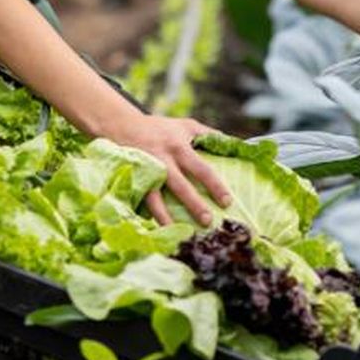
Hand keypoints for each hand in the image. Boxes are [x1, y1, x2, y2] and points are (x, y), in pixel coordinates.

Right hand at [105, 112, 232, 226]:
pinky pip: (141, 202)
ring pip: (156, 199)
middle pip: (180, 186)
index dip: (215, 186)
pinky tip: (157, 230)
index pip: (201, 169)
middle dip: (194, 205)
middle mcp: (163, 160)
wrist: (124, 126)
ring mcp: (146, 172)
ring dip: (167, 217)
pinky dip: (148, 216)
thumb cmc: (162, 128)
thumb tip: (234, 145)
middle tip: (208, 222)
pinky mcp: (133, 181)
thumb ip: (208, 135)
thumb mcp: (186, 126)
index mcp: (179, 147)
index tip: (227, 202)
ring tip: (179, 233)